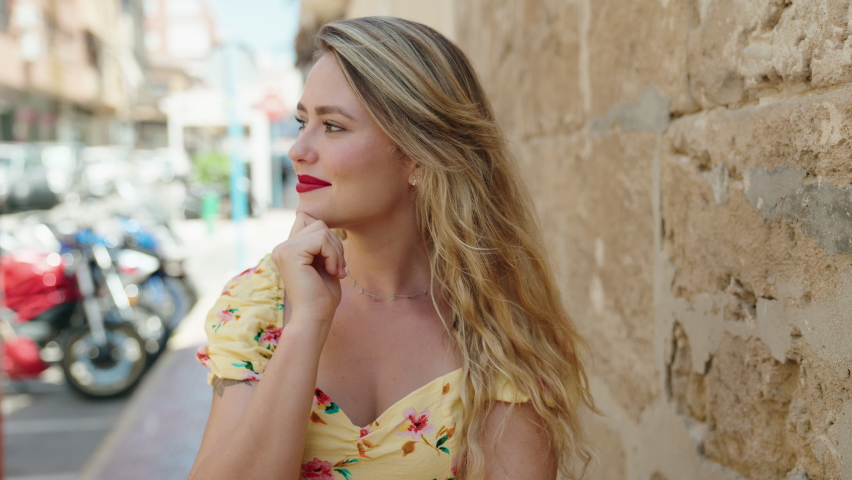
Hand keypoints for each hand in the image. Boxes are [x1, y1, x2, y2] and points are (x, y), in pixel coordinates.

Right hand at [271, 213, 345, 327]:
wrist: (315, 317)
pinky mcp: (290, 253)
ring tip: (335, 271)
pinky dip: (333, 254)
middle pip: (317, 223)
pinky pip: (321, 239)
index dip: (326, 237)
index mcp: (287, 249)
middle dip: (334, 244)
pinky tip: (332, 272)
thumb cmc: (322, 295)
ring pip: (321, 229)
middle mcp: (282, 247)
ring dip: (336, 250)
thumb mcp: (323, 262)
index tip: (332, 260)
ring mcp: (283, 249)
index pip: (308, 221)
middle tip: (337, 268)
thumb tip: (320, 220)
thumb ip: (319, 242)